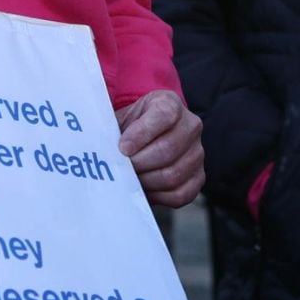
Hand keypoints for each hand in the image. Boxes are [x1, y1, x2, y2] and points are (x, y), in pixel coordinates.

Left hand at [118, 89, 203, 207]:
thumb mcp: (120, 119)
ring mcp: (197, 152)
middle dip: (140, 163)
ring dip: (147, 181)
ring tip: (131, 179)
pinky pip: (181, 193)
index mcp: (170, 103)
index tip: (122, 148)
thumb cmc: (128, 130)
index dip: (141, 133)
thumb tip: (101, 149)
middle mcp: (190, 125)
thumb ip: (112, 129)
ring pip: (173, 174)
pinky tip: (145, 189)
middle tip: (122, 169)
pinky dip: (159, 196)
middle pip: (168, 149)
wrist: (142, 140)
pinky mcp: (198, 177)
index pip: (164, 115)